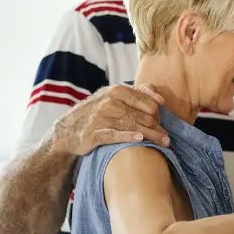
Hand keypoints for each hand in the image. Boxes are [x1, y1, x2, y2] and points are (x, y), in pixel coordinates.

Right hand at [52, 84, 167, 155]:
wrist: (67, 131)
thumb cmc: (97, 112)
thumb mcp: (113, 96)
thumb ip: (137, 93)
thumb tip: (160, 98)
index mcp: (116, 91)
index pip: (148, 102)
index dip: (158, 114)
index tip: (162, 123)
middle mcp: (108, 102)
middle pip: (143, 116)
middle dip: (157, 127)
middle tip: (166, 137)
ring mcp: (100, 118)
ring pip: (133, 126)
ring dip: (151, 135)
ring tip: (164, 143)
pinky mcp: (92, 134)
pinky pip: (114, 135)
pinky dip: (128, 137)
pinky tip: (140, 140)